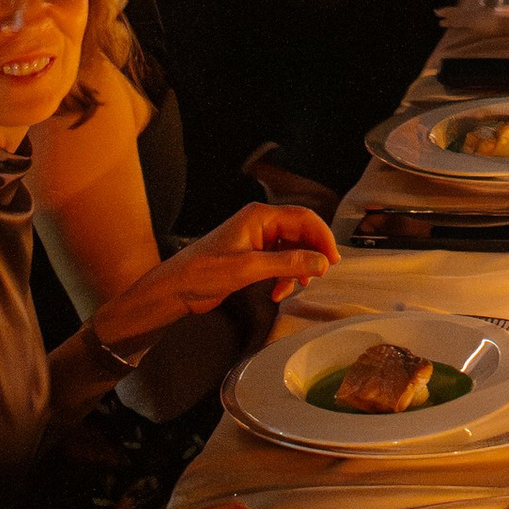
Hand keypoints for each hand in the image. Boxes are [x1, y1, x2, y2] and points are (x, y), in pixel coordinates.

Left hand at [92, 202, 336, 351]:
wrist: (175, 289)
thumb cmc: (204, 271)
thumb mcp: (248, 268)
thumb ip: (286, 263)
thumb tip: (320, 262)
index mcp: (260, 216)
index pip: (303, 218)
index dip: (322, 237)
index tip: (333, 259)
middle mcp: (261, 224)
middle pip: (300, 234)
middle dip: (310, 256)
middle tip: (317, 276)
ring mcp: (256, 241)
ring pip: (292, 250)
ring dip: (295, 270)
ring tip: (291, 289)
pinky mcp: (252, 257)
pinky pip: (279, 262)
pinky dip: (283, 277)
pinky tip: (277, 292)